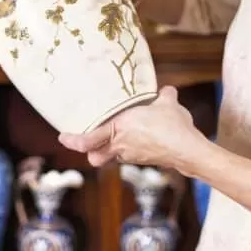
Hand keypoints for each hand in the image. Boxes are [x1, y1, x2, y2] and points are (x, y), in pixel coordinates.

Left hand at [58, 86, 206, 171]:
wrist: (187, 150)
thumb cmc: (173, 126)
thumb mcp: (167, 104)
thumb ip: (163, 96)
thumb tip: (167, 90)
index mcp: (120, 127)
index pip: (87, 140)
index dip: (72, 140)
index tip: (63, 137)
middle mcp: (120, 144)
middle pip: (94, 157)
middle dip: (90, 151)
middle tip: (87, 140)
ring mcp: (131, 155)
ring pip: (111, 157)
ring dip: (110, 149)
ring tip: (116, 136)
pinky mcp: (142, 160)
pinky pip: (127, 156)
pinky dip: (128, 149)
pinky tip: (140, 140)